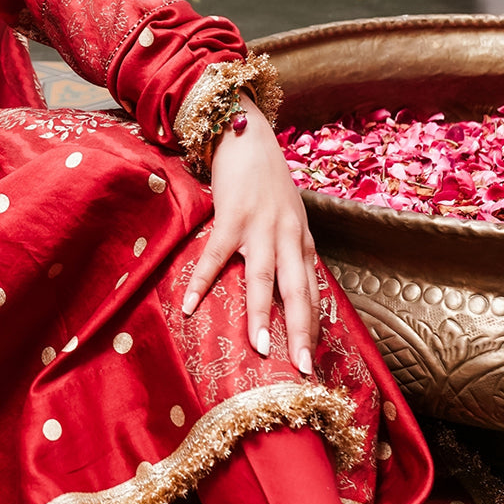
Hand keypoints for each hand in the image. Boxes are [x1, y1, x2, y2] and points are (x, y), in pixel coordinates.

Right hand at [180, 95, 318, 373]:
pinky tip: (190, 306)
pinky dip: (201, 282)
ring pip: (264, 278)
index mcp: (302, 240)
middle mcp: (287, 236)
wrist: (248, 135)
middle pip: (298, 292)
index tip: (314, 360)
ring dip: (262, 314)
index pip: (312, 291)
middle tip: (302, 368)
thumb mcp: (289, 216)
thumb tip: (292, 288)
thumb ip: (291, 249)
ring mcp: (260, 227)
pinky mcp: (231, 216)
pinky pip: (215, 256)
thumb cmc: (266, 179)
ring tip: (259, 347)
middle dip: (301, 332)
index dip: (313, 326)